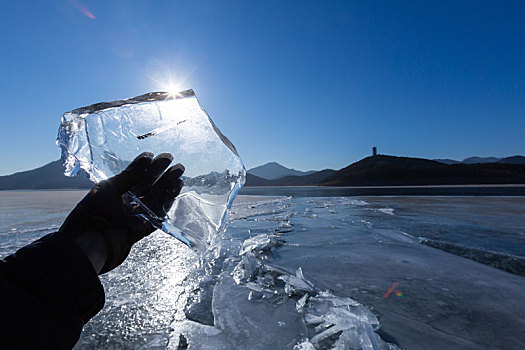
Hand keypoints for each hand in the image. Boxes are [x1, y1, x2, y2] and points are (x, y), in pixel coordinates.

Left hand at [59, 152, 183, 273]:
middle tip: (174, 160)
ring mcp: (137, 215)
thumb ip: (129, 175)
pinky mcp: (145, 227)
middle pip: (148, 186)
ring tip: (180, 172)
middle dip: (162, 173)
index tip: (157, 155)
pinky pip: (160, 212)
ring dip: (168, 185)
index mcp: (115, 193)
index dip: (147, 166)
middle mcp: (127, 203)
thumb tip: (147, 157)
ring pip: (156, 197)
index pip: (135, 176)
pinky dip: (168, 201)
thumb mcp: (108, 189)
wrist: (90, 244)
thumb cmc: (93, 215)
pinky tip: (176, 189)